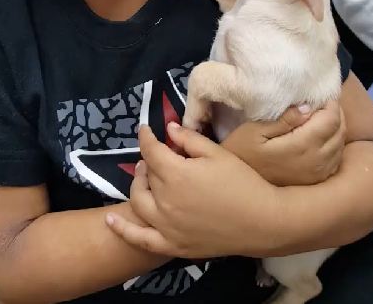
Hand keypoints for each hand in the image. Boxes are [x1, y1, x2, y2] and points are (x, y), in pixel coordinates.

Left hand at [106, 123, 280, 258]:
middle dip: (148, 161)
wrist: (262, 221)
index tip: (145, 129)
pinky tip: (110, 220)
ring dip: (137, 186)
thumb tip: (168, 129)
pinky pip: (140, 239)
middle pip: (147, 175)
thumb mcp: (217, 153)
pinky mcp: (172, 244)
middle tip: (155, 155)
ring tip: (144, 177)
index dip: (146, 137)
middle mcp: (165, 200)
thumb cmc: (242, 182)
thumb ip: (189, 139)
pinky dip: (122, 229)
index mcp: (176, 173)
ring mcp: (166, 225)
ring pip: (139, 202)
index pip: (152, 151)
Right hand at [222, 100, 345, 185]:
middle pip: (340, 131)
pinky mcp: (317, 181)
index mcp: (302, 146)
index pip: (331, 120)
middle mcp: (317, 161)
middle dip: (335, 113)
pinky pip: (337, 158)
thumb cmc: (242, 153)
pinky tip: (322, 137)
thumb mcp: (255, 131)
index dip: (330, 103)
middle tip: (322, 102)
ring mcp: (319, 173)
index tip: (320, 94)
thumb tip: (308, 107)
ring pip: (341, 144)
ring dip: (337, 127)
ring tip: (321, 116)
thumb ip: (284, 119)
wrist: (240, 188)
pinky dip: (335, 143)